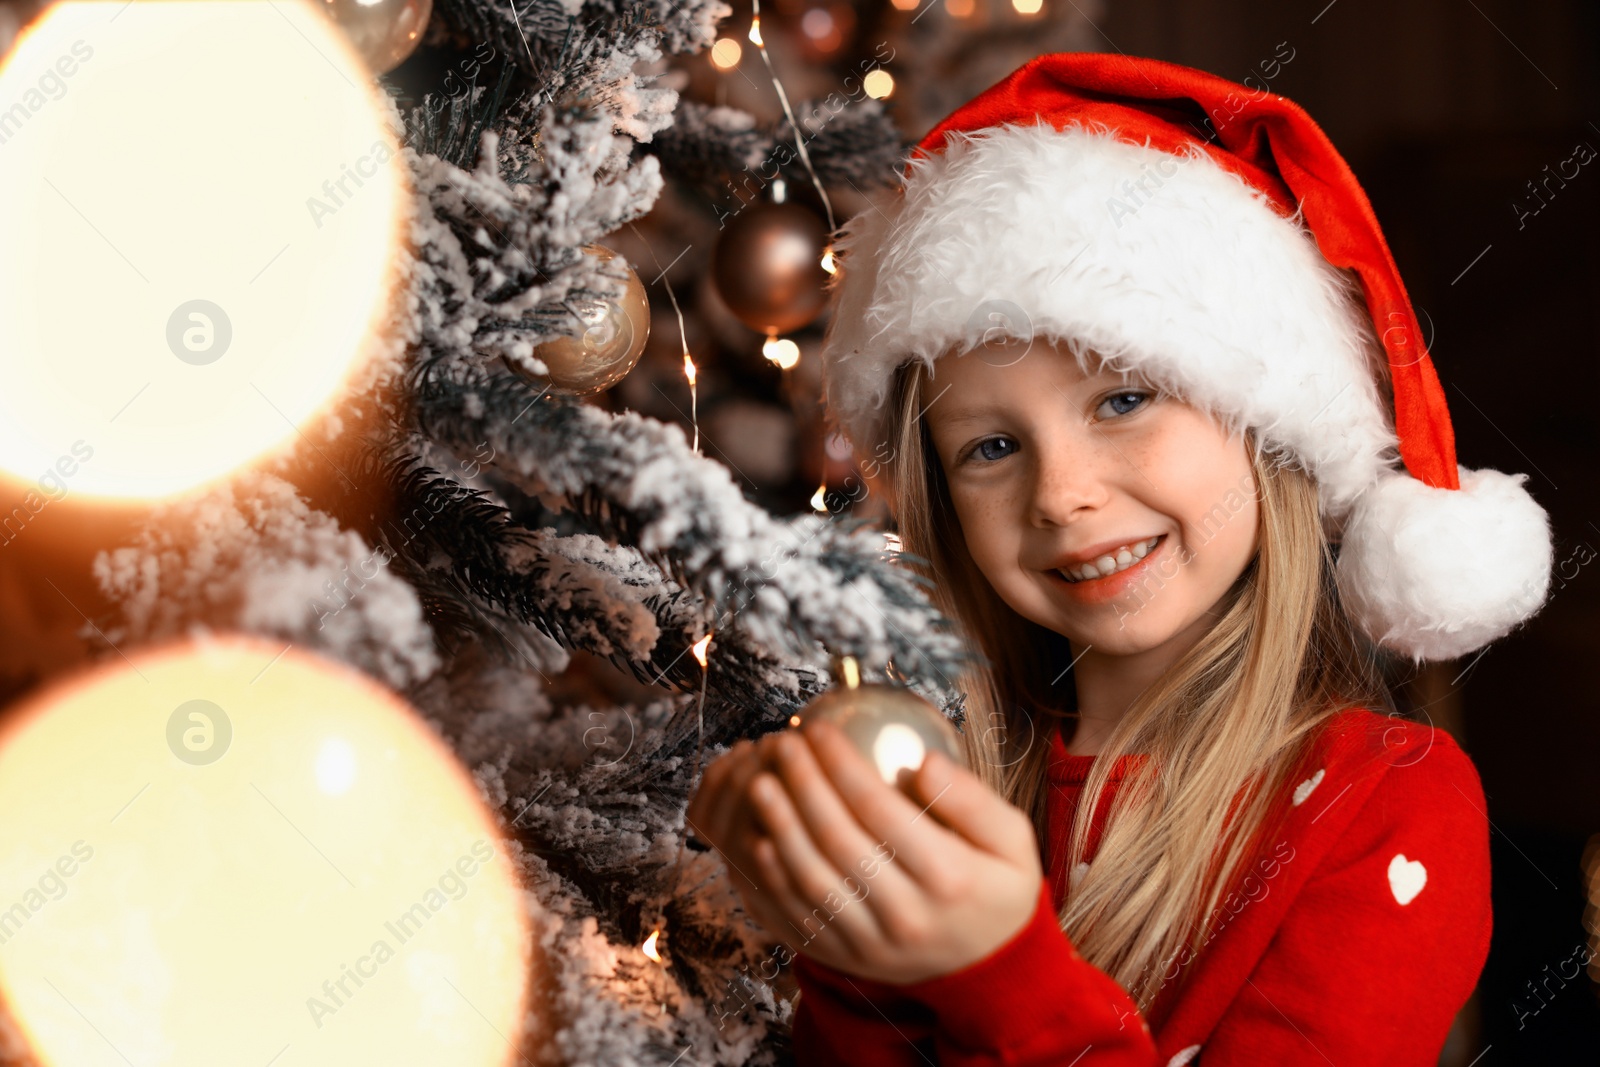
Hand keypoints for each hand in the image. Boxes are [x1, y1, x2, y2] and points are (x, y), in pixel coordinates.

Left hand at [685, 718, 1042, 984]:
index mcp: (950, 878)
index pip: (881, 811)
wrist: (989, 972)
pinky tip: (756, 842)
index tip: (819, 729)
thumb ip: (972, 799)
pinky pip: (797, 919)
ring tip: (760, 783)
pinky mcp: (845, 961)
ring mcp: (871, 945)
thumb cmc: (997, 889)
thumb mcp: (1012, 840)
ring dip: (778, 828)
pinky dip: (770, 882)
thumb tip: (923, 762)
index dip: (843, 765)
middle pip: (838, 842)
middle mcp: (906, 917)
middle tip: (782, 743)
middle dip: (802, 785)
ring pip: (811, 883)